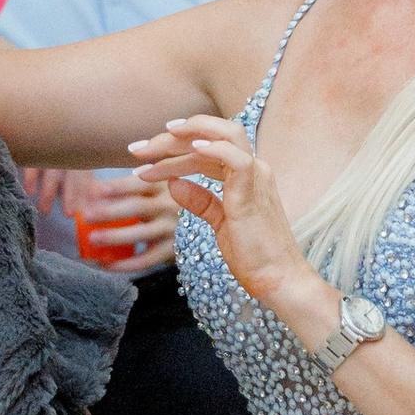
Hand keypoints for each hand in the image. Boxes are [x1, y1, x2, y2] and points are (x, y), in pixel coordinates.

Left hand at [73, 177, 180, 275]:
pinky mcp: (173, 250)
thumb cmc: (170, 199)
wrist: (204, 220)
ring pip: (141, 234)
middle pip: (137, 207)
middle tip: (87, 216)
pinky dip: (126, 264)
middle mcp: (169, 205)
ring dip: (115, 236)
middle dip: (110, 211)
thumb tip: (92, 188)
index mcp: (163, 185)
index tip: (94, 190)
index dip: (117, 186)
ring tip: (93, 239)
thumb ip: (135, 183)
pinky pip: (147, 260)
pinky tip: (107, 265)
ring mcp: (173, 228)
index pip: (139, 184)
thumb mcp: (160, 185)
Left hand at [127, 115, 320, 325]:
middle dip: (170, 139)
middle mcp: (253, 169)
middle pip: (211, 136)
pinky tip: (192, 147)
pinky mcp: (253, 192)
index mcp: (245, 176)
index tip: (141, 161)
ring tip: (154, 143)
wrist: (278, 280)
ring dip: (188, 135)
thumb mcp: (219, 223)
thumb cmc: (253, 256)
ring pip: (225, 135)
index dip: (172, 151)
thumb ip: (200, 201)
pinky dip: (215, 148)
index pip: (205, 151)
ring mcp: (256, 177)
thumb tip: (174, 183)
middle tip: (136, 149)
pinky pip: (236, 158)